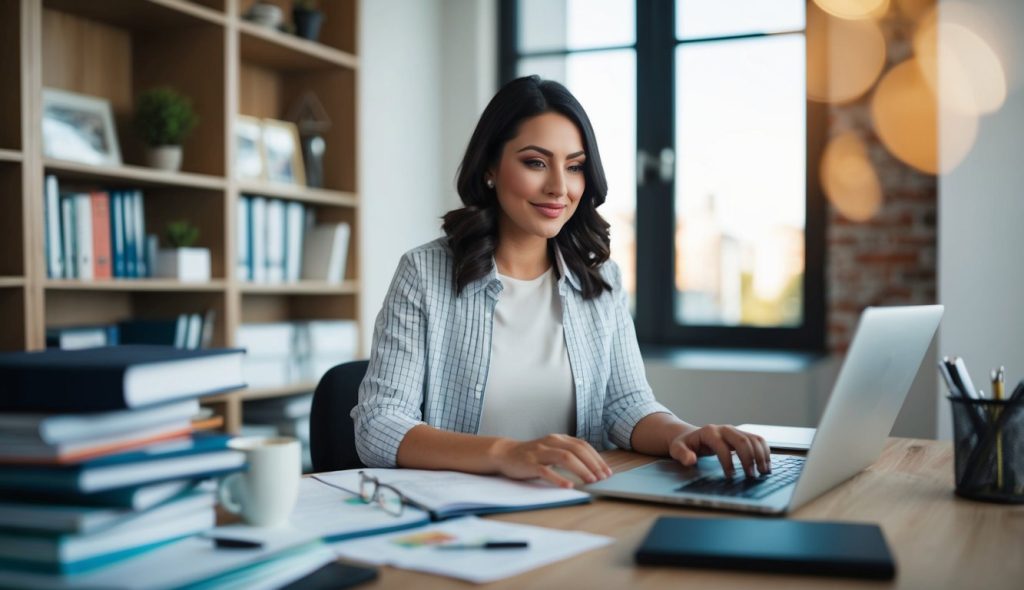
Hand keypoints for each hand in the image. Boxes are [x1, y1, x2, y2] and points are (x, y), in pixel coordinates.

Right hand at [489, 434, 612, 487]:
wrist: (505, 454)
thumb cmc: (532, 455)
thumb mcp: (552, 450)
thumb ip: (568, 454)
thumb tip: (592, 467)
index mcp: (559, 439)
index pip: (583, 446)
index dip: (597, 458)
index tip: (607, 471)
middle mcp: (551, 442)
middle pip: (577, 450)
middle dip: (593, 464)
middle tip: (603, 478)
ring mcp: (540, 452)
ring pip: (565, 458)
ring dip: (581, 470)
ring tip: (591, 481)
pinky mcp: (530, 464)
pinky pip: (546, 471)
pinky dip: (559, 479)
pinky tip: (568, 486)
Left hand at [668, 425, 770, 477]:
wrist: (690, 436)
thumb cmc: (684, 444)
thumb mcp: (677, 449)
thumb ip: (682, 455)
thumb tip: (691, 460)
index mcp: (709, 432)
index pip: (722, 447)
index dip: (727, 462)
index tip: (730, 477)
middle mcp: (724, 429)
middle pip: (742, 441)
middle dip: (749, 458)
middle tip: (751, 476)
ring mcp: (735, 431)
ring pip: (753, 439)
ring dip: (761, 456)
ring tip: (763, 472)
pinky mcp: (741, 434)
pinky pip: (758, 440)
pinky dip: (765, 451)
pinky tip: (766, 465)